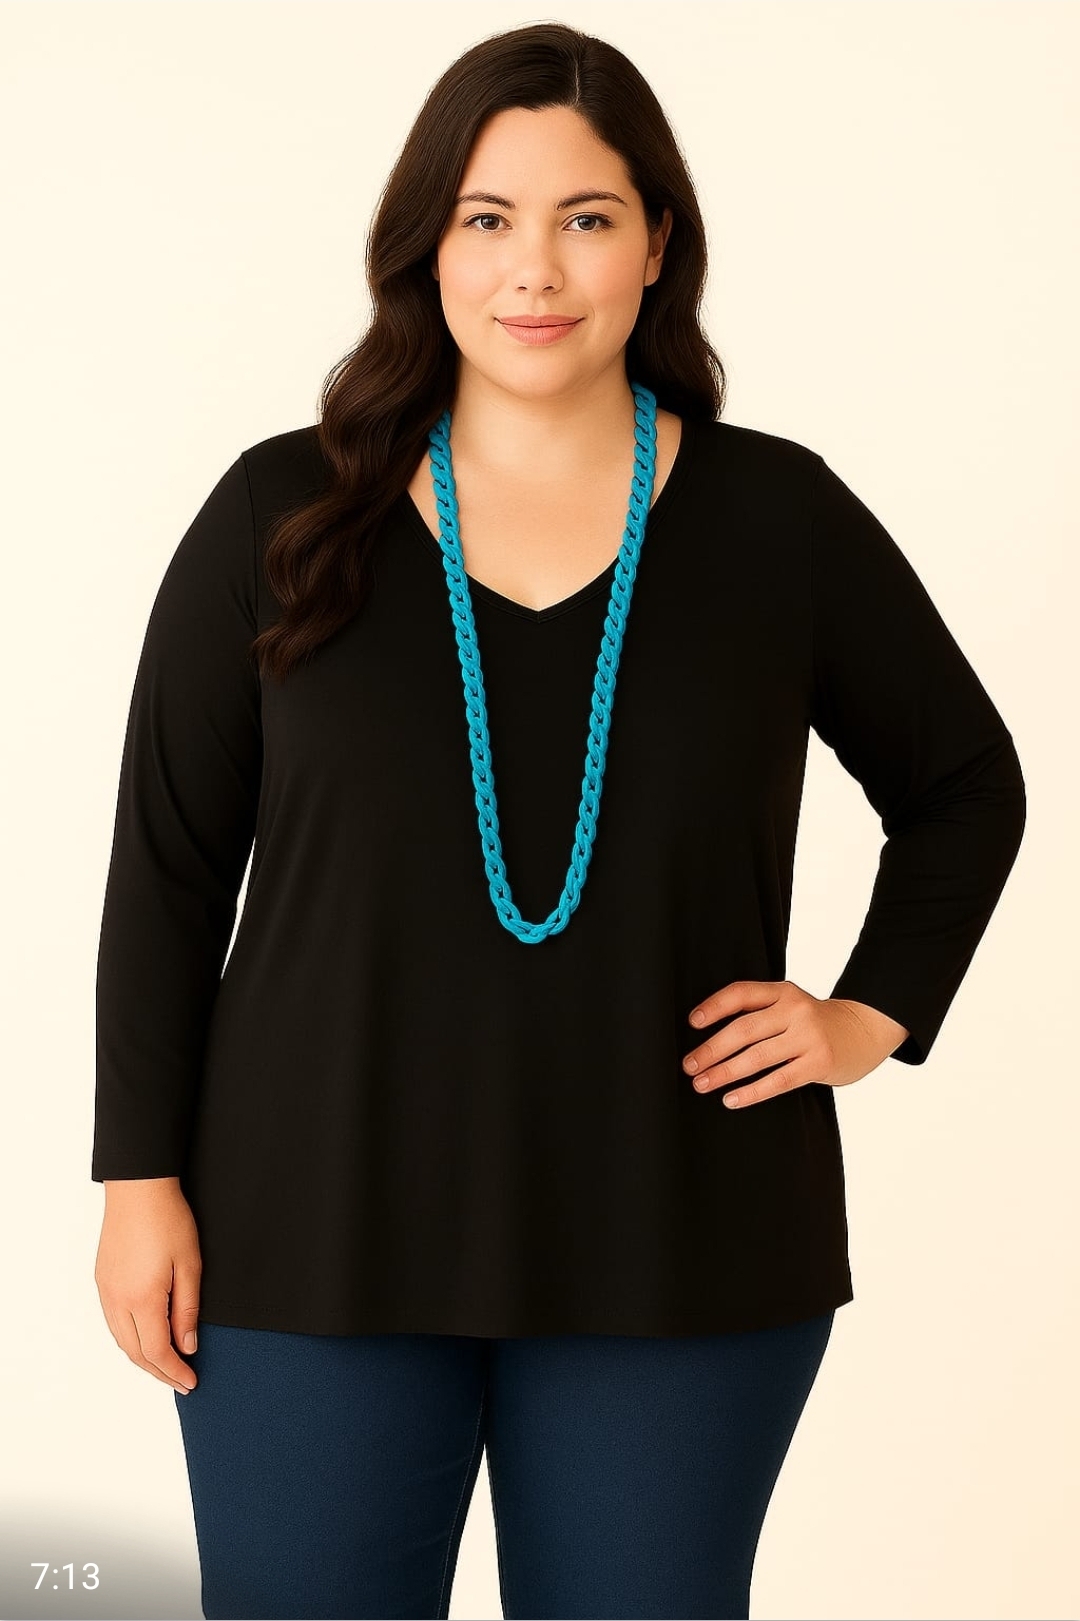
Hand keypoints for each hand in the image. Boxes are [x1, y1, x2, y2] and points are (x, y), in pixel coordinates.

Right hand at [95, 1179, 201, 1394]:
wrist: (138, 1188)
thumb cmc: (168, 1220)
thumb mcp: (190, 1264)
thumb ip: (188, 1309)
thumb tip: (188, 1345)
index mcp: (143, 1298)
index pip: (158, 1351)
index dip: (175, 1371)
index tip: (191, 1381)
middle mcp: (118, 1300)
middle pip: (136, 1353)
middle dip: (159, 1372)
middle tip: (180, 1381)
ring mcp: (106, 1290)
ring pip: (122, 1340)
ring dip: (143, 1358)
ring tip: (166, 1364)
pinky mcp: (102, 1280)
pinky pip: (114, 1322)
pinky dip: (131, 1338)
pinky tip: (146, 1337)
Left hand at [682, 980, 909, 1107]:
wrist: (863, 1032)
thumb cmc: (814, 1022)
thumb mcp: (790, 1005)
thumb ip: (760, 1011)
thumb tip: (708, 1034)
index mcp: (783, 992)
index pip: (741, 993)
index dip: (714, 1006)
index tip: (692, 1022)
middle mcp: (795, 1010)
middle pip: (744, 1029)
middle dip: (712, 1049)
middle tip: (689, 1065)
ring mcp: (808, 1037)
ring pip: (757, 1057)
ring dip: (725, 1072)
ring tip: (702, 1084)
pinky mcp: (818, 1063)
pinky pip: (778, 1080)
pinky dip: (751, 1092)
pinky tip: (731, 1099)